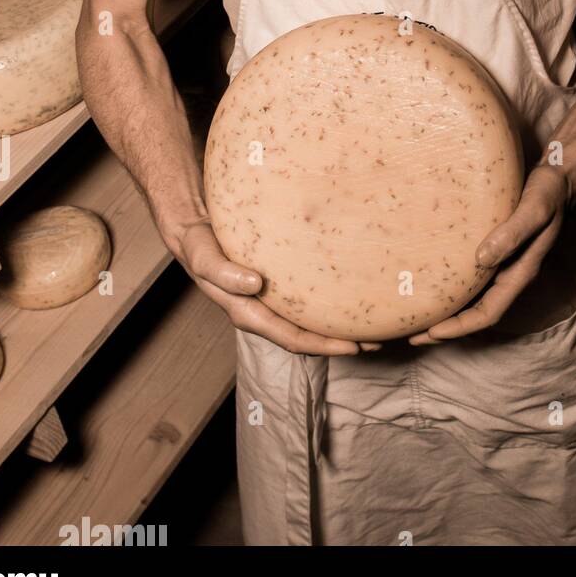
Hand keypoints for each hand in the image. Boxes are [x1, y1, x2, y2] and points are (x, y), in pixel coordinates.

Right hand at [167, 218, 382, 356]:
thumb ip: (224, 273)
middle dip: (342, 342)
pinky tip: (351, 292)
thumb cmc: (200, 246)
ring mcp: (273, 300)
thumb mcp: (205, 258)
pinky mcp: (280, 283)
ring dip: (340, 326)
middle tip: (379, 341)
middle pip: (310, 336)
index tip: (355, 346)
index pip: (294, 339)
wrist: (195, 230)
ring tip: (375, 324)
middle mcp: (265, 312)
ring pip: (311, 320)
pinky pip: (308, 299)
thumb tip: (255, 285)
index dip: (325, 345)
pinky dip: (330, 302)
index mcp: (250, 315)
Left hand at [406, 165, 575, 344]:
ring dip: (448, 308)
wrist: (559, 174)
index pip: (489, 313)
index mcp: (521, 272)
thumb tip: (481, 259)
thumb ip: (512, 233)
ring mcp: (504, 262)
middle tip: (413, 333)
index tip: (432, 333)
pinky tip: (433, 277)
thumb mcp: (535, 209)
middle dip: (448, 326)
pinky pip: (472, 274)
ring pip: (473, 295)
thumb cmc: (550, 191)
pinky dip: (452, 283)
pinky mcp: (496, 247)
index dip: (461, 327)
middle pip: (477, 311)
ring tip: (418, 311)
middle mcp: (511, 273)